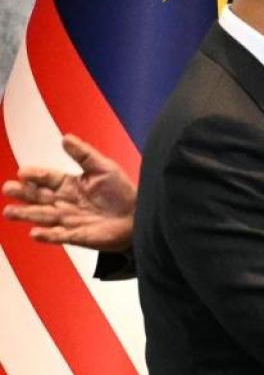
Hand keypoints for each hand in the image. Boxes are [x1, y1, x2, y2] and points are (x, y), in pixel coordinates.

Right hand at [1, 134, 136, 250]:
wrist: (139, 215)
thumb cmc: (122, 192)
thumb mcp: (104, 167)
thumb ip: (84, 154)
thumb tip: (66, 137)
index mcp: (69, 184)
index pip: (47, 178)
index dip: (35, 175)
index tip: (23, 172)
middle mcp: (64, 201)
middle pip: (38, 197)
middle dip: (23, 193)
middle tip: (8, 189)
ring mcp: (68, 219)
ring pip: (42, 216)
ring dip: (26, 214)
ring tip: (9, 212)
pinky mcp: (77, 235)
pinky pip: (58, 236)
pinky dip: (47, 235)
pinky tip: (35, 233)